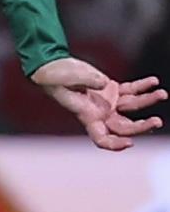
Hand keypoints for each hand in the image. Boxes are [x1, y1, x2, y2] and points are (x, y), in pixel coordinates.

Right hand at [31, 56, 168, 151]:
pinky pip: (131, 90)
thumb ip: (87, 81)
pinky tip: (153, 81)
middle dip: (141, 126)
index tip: (130, 142)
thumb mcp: (65, 78)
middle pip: (124, 127)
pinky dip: (142, 86)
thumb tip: (104, 84)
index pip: (102, 139)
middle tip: (156, 121)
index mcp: (86, 115)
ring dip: (148, 101)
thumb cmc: (53, 76)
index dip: (115, 144)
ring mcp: (107, 102)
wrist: (52, 66)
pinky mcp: (111, 89)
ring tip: (161, 94)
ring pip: (132, 107)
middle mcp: (99, 112)